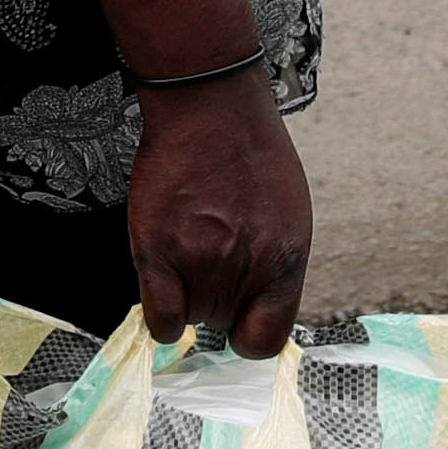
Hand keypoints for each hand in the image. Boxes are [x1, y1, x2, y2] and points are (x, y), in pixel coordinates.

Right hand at [126, 68, 311, 357]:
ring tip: (190, 251)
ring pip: (192, 319)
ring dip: (189, 296)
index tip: (242, 323)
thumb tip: (261, 304)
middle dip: (219, 302)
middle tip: (212, 261)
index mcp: (285, 261)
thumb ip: (275, 265)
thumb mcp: (289, 214)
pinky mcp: (158, 251)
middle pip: (225, 326)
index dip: (251, 334)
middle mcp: (245, 267)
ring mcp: (199, 261)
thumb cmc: (252, 153)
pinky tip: (165, 288)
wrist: (211, 109)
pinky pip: (160, 319)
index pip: (268, 339)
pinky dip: (162, 315)